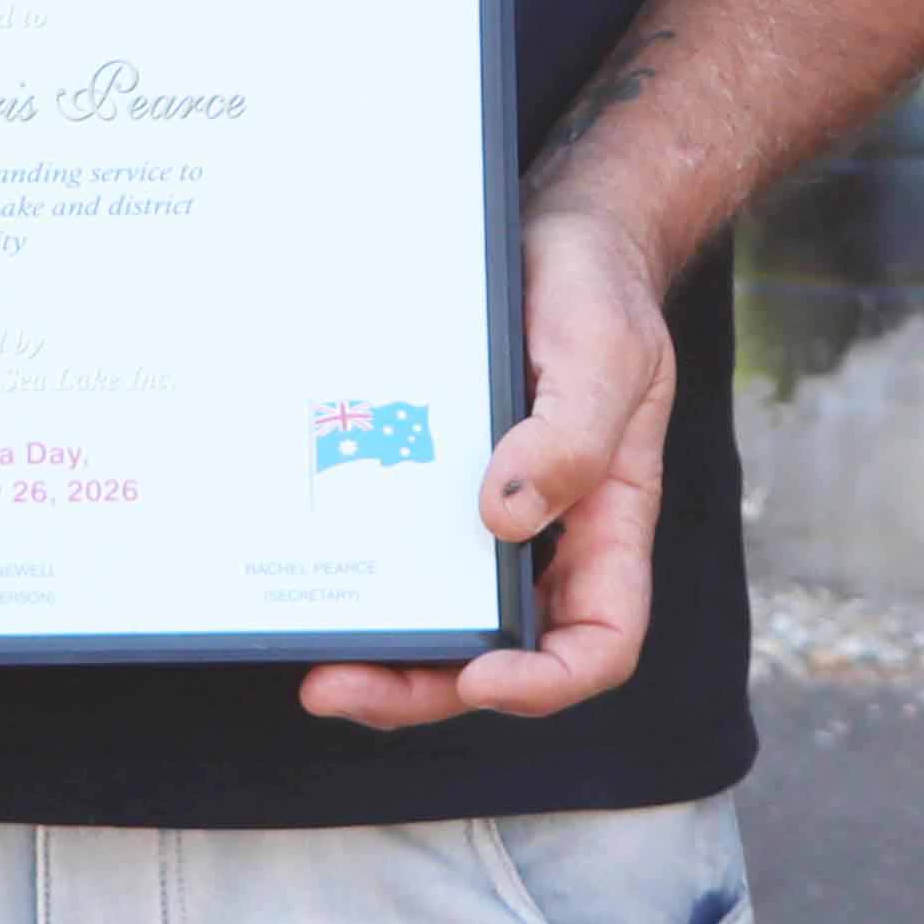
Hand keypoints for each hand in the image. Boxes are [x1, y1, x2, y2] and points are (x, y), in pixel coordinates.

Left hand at [305, 206, 673, 727]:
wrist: (558, 234)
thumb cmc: (597, 291)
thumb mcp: (603, 350)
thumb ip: (570, 435)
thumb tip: (504, 518)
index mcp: (610, 523)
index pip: (600, 640)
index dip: (545, 680)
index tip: (480, 670)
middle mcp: (554, 538)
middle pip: (501, 655)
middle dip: (422, 688)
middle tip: (334, 687)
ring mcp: (497, 518)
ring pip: (449, 621)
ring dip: (386, 656)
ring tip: (313, 661)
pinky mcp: (445, 484)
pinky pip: (412, 556)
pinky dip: (373, 584)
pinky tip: (319, 576)